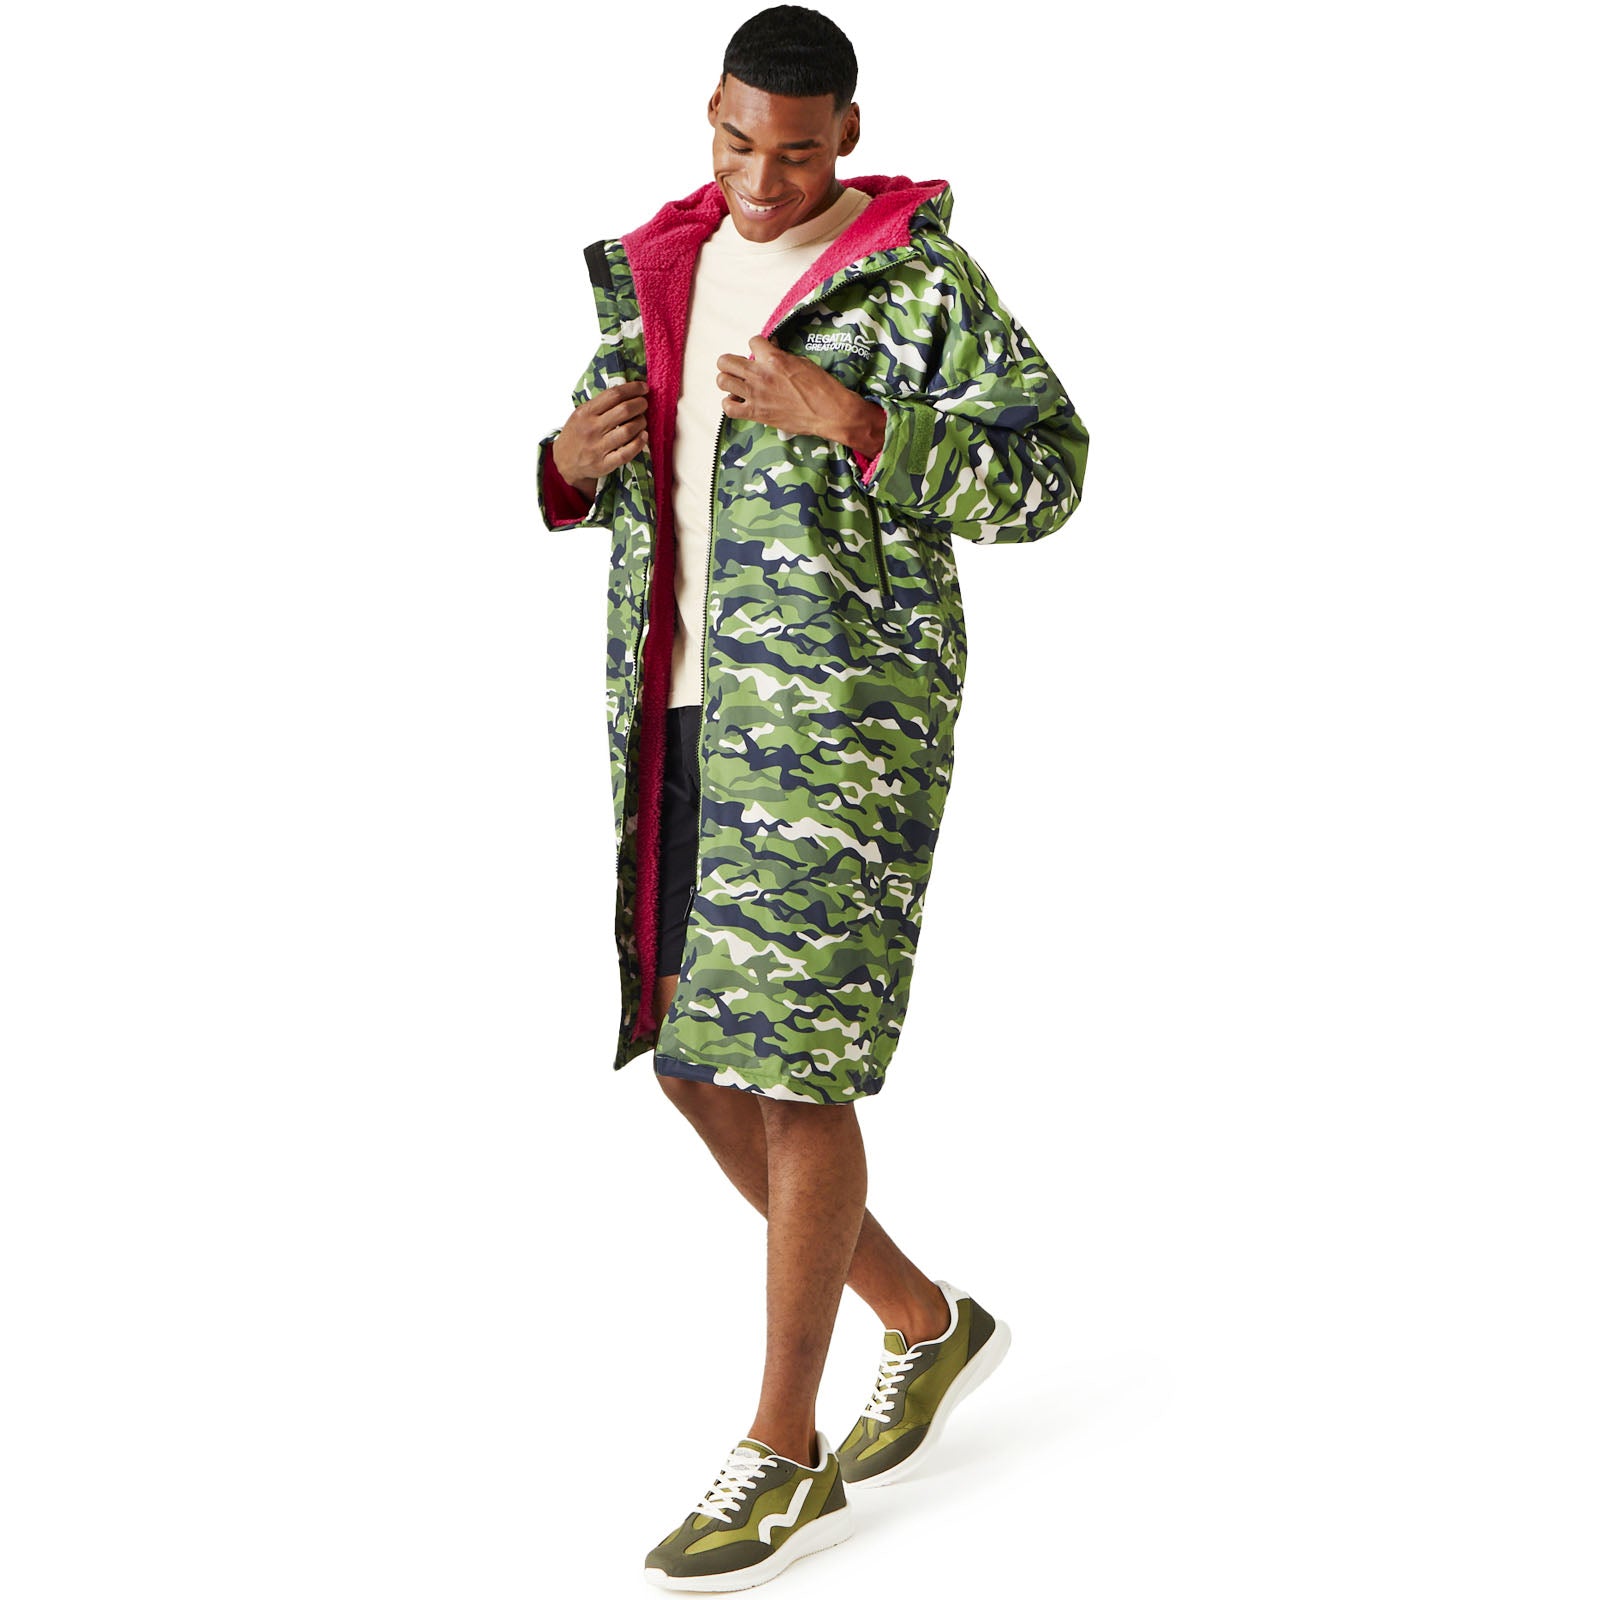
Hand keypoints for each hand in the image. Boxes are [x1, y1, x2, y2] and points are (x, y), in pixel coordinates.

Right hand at [552, 380, 649, 497]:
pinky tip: (643, 436)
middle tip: (644, 404)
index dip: (633, 389)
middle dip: (640, 404)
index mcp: (585, 412)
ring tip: (642, 420)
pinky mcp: (604, 464)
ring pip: (628, 430)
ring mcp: (598, 447)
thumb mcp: (580, 414)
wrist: (564, 462)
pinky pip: (627, 453)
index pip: (614, 394)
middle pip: (624, 410)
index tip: (643, 388)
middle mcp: (591, 429)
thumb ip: (600, 404)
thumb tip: (628, 391)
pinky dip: (639, 442)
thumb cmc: (577, 435)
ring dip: (641, 422)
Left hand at [716, 337, 883, 454]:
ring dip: (728, 380)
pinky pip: (728, 407)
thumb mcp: (802, 362)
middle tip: (741, 368)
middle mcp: (760, 375)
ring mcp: (755, 395)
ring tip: (738, 384)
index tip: (762, 353)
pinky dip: (730, 403)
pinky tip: (739, 401)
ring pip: (722, 381)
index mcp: (773, 359)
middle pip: (725, 360)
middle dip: (732, 362)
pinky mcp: (756, 413)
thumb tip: (771, 349)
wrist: (829, 412)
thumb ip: (781, 356)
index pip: (752, 341)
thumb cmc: (821, 387)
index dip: (757, 346)